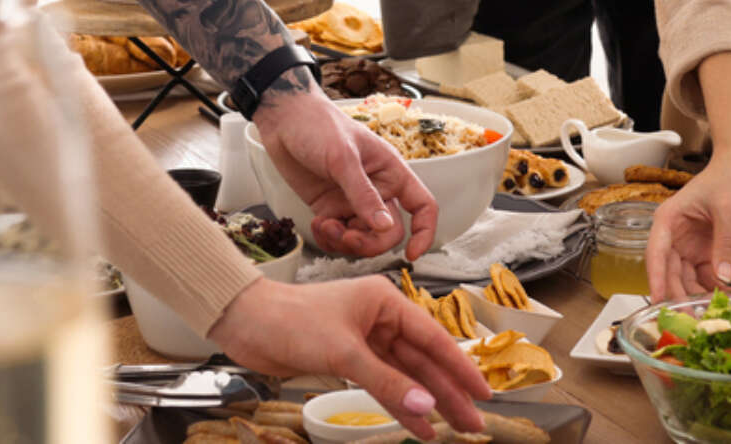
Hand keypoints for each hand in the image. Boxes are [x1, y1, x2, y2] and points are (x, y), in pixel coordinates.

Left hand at [210, 277, 488, 439]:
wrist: (246, 324)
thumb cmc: (293, 321)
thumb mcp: (343, 351)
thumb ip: (386, 381)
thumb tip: (426, 406)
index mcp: (386, 301)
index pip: (433, 338)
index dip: (460, 368)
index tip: (484, 393)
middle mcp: (381, 319)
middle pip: (423, 360)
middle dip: (448, 392)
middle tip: (474, 423)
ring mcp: (366, 341)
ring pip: (406, 376)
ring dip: (427, 402)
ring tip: (455, 429)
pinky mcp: (349, 360)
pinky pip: (383, 385)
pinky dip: (399, 405)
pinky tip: (418, 425)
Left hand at [256, 86, 441, 258]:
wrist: (283, 119)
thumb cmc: (319, 125)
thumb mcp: (343, 158)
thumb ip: (363, 194)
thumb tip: (383, 226)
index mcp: (391, 172)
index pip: (422, 206)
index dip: (424, 232)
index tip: (412, 254)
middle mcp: (376, 190)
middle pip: (389, 232)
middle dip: (370, 242)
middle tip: (348, 238)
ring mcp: (352, 201)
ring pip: (362, 238)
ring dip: (345, 242)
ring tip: (326, 226)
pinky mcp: (330, 208)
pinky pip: (338, 236)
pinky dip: (329, 238)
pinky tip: (318, 225)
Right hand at [646, 158, 730, 299]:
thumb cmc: (728, 178)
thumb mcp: (727, 211)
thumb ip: (724, 244)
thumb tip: (723, 276)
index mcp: (668, 221)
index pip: (656, 254)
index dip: (655, 278)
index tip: (657, 300)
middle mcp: (674, 236)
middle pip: (670, 272)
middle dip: (679, 294)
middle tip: (690, 316)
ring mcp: (689, 246)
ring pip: (687, 278)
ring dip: (698, 295)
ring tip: (713, 311)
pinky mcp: (705, 251)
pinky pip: (706, 275)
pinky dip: (716, 287)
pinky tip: (728, 296)